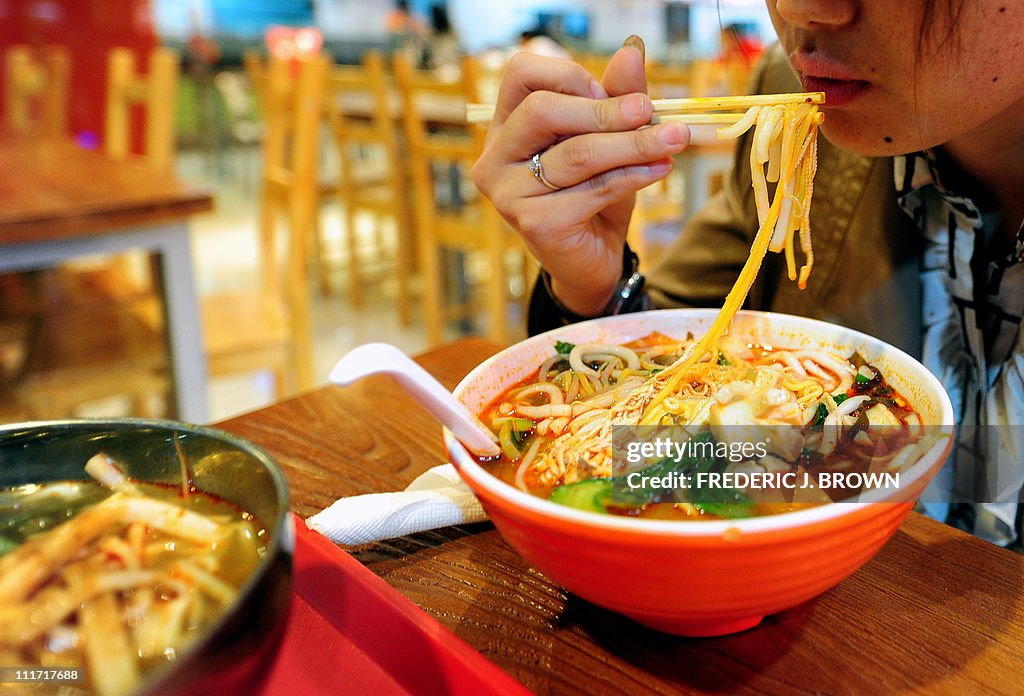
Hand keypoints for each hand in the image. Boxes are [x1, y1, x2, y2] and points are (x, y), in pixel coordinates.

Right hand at [471, 40, 689, 315]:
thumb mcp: (608, 138)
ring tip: (674, 139)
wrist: (593, 260)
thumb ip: (615, 97)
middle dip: (604, 110)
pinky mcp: (535, 224)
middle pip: (543, 110)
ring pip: (576, 153)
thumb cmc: (594, 194)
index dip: (569, 76)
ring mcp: (509, 195)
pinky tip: (660, 169)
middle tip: (650, 112)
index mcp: (505, 126)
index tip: (607, 93)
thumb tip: (632, 50)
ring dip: (632, 143)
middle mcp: (495, 159)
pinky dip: (633, 176)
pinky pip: (592, 189)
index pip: (522, 74)